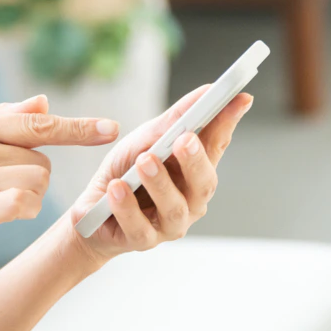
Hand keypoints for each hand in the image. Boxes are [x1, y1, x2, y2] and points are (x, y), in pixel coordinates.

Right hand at [0, 95, 119, 280]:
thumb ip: (3, 122)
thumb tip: (44, 101)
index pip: (36, 123)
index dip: (77, 127)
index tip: (111, 128)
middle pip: (41, 160)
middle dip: (34, 179)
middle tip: (2, 191)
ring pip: (38, 182)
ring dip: (30, 198)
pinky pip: (25, 204)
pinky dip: (23, 212)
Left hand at [66, 85, 253, 263]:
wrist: (92, 212)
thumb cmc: (125, 173)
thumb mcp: (144, 140)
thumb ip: (175, 120)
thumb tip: (209, 90)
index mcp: (194, 173)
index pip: (216, 145)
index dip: (229, 122)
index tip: (239, 97)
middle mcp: (190, 201)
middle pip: (204, 184)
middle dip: (195, 160)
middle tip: (184, 139)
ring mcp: (169, 224)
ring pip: (174, 208)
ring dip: (160, 183)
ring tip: (144, 160)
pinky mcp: (141, 240)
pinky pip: (139, 226)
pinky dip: (127, 206)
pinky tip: (117, 187)